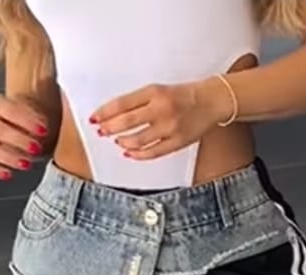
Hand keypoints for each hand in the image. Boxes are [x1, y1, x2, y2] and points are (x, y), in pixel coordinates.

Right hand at [0, 94, 48, 179]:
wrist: (14, 128)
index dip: (27, 121)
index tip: (44, 130)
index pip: (9, 110)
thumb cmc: (25, 122)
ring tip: (27, 164)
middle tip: (37, 148)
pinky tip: (8, 173)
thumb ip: (40, 112)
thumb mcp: (33, 112)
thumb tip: (59, 109)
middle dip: (20, 141)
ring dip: (9, 157)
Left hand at [89, 79, 232, 160]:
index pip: (123, 103)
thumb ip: (139, 100)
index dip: (105, 112)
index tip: (94, 118)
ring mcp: (170, 127)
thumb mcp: (159, 90)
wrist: (210, 101)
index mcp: (154, 92)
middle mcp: (161, 109)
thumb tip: (115, 114)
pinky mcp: (177, 142)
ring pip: (138, 139)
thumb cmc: (183, 95)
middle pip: (127, 122)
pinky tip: (130, 153)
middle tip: (101, 132)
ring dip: (123, 142)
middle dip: (110, 128)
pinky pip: (153, 152)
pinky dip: (138, 154)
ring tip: (117, 141)